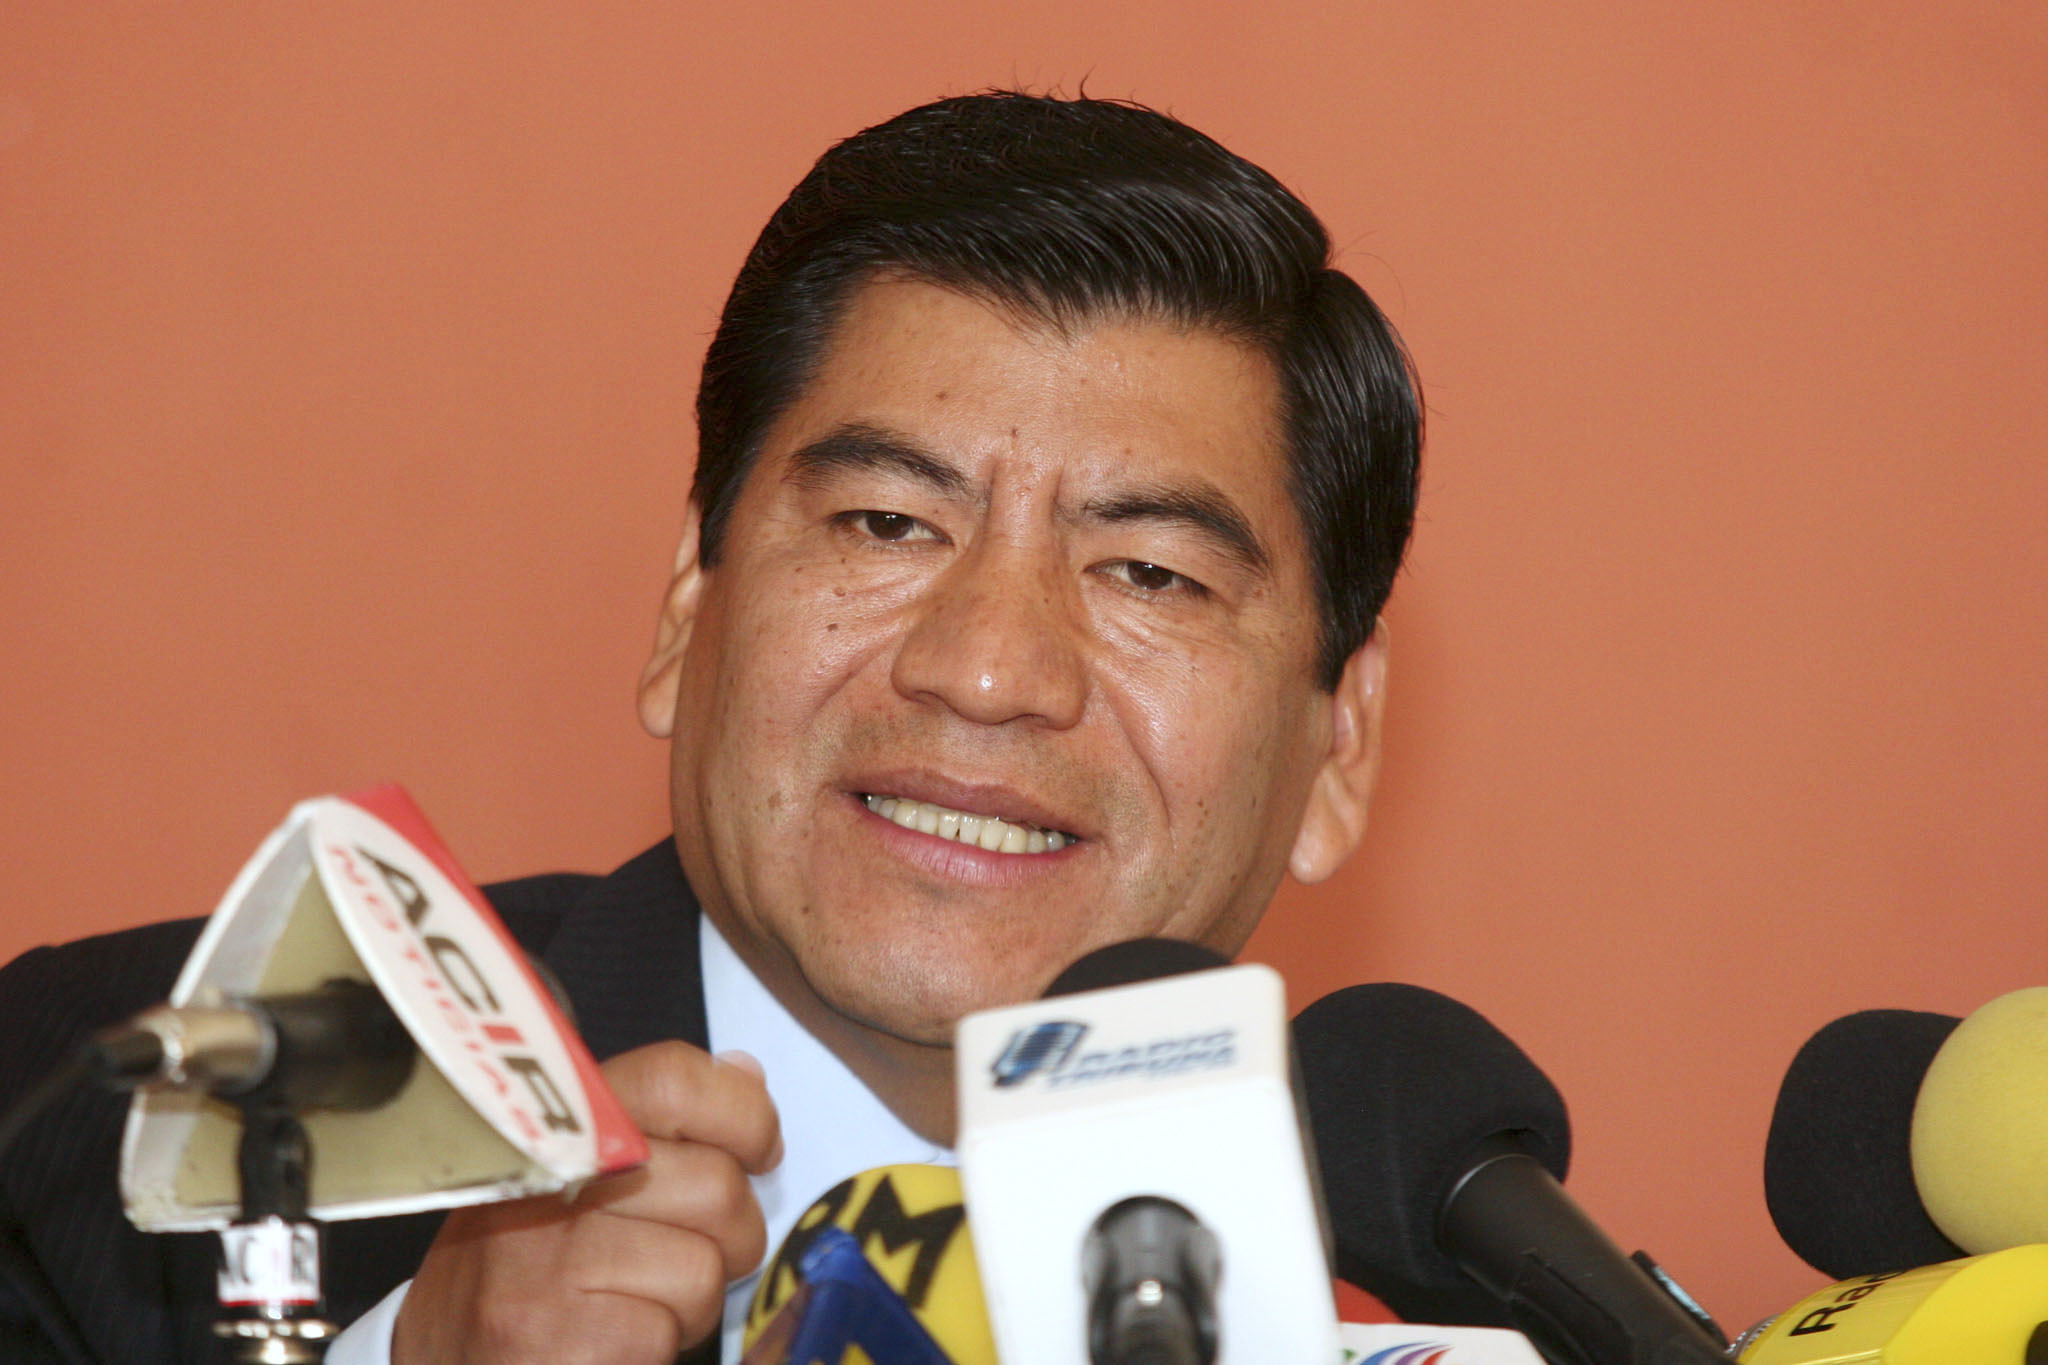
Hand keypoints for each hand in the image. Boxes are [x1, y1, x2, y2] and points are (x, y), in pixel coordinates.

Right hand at [392, 1041, 782, 1363]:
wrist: (433, 1354)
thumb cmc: (521, 1259)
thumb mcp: (572, 1167)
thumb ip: (659, 1119)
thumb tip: (745, 1074)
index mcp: (560, 1124)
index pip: (674, 1079)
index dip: (743, 1113)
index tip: (759, 1150)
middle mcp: (548, 1183)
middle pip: (717, 1185)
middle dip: (733, 1234)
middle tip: (687, 1253)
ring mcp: (545, 1266)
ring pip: (703, 1271)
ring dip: (691, 1302)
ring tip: (635, 1300)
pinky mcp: (558, 1342)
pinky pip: (665, 1336)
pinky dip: (656, 1348)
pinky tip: (611, 1340)